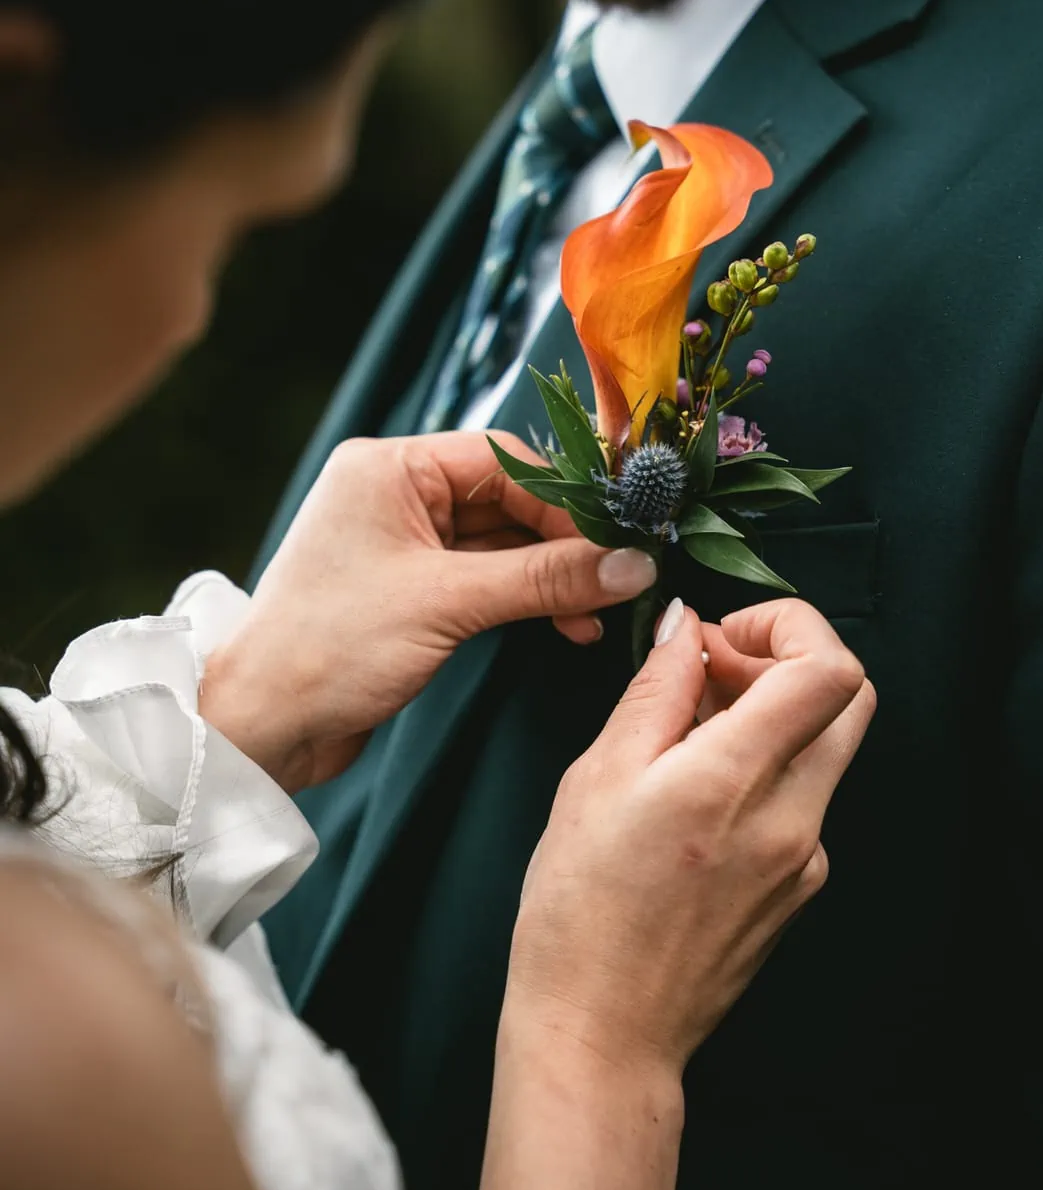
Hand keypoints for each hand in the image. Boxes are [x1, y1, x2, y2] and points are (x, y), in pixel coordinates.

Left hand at [200, 432, 657, 792]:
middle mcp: (394, 492)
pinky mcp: (409, 588)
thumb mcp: (449, 604)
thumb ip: (546, 578)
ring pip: (501, 543)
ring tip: (596, 613)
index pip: (504, 461)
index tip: (620, 539)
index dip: (566, 502)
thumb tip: (634, 563)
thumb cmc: (331, 648)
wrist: (261, 728)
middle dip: (564, 544)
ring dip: (550, 577)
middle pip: (508, 500)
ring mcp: (401, 541)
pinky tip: (566, 623)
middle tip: (620, 580)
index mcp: (390, 467)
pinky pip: (483, 577)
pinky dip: (524, 597)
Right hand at [503, 598, 875, 1079]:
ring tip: (683, 731)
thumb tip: (686, 628)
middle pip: (849, 699)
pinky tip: (693, 791)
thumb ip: (655, 691)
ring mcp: (804, 858)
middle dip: (788, 659)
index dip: (788, 625)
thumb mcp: (596, 778)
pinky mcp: (798, 888)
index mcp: (735, 781)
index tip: (726, 633)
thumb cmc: (580, 914)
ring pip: (822, 749)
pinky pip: (800, 799)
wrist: (603, 1033)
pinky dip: (761, 769)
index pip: (829, 669)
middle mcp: (791, 819)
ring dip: (769, 715)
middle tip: (715, 667)